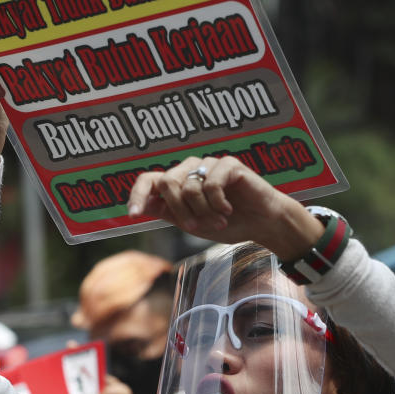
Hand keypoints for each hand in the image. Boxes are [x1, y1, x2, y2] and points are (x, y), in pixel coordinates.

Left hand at [127, 155, 323, 260]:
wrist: (261, 224)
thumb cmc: (226, 223)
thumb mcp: (190, 222)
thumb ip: (167, 212)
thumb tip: (140, 207)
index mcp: (177, 184)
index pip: (148, 180)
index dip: (137, 195)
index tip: (133, 215)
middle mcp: (190, 170)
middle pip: (166, 183)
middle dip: (179, 211)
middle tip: (195, 227)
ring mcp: (209, 164)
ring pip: (188, 186)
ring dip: (202, 211)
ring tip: (218, 221)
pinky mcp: (229, 164)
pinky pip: (211, 184)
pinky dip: (217, 204)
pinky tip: (228, 210)